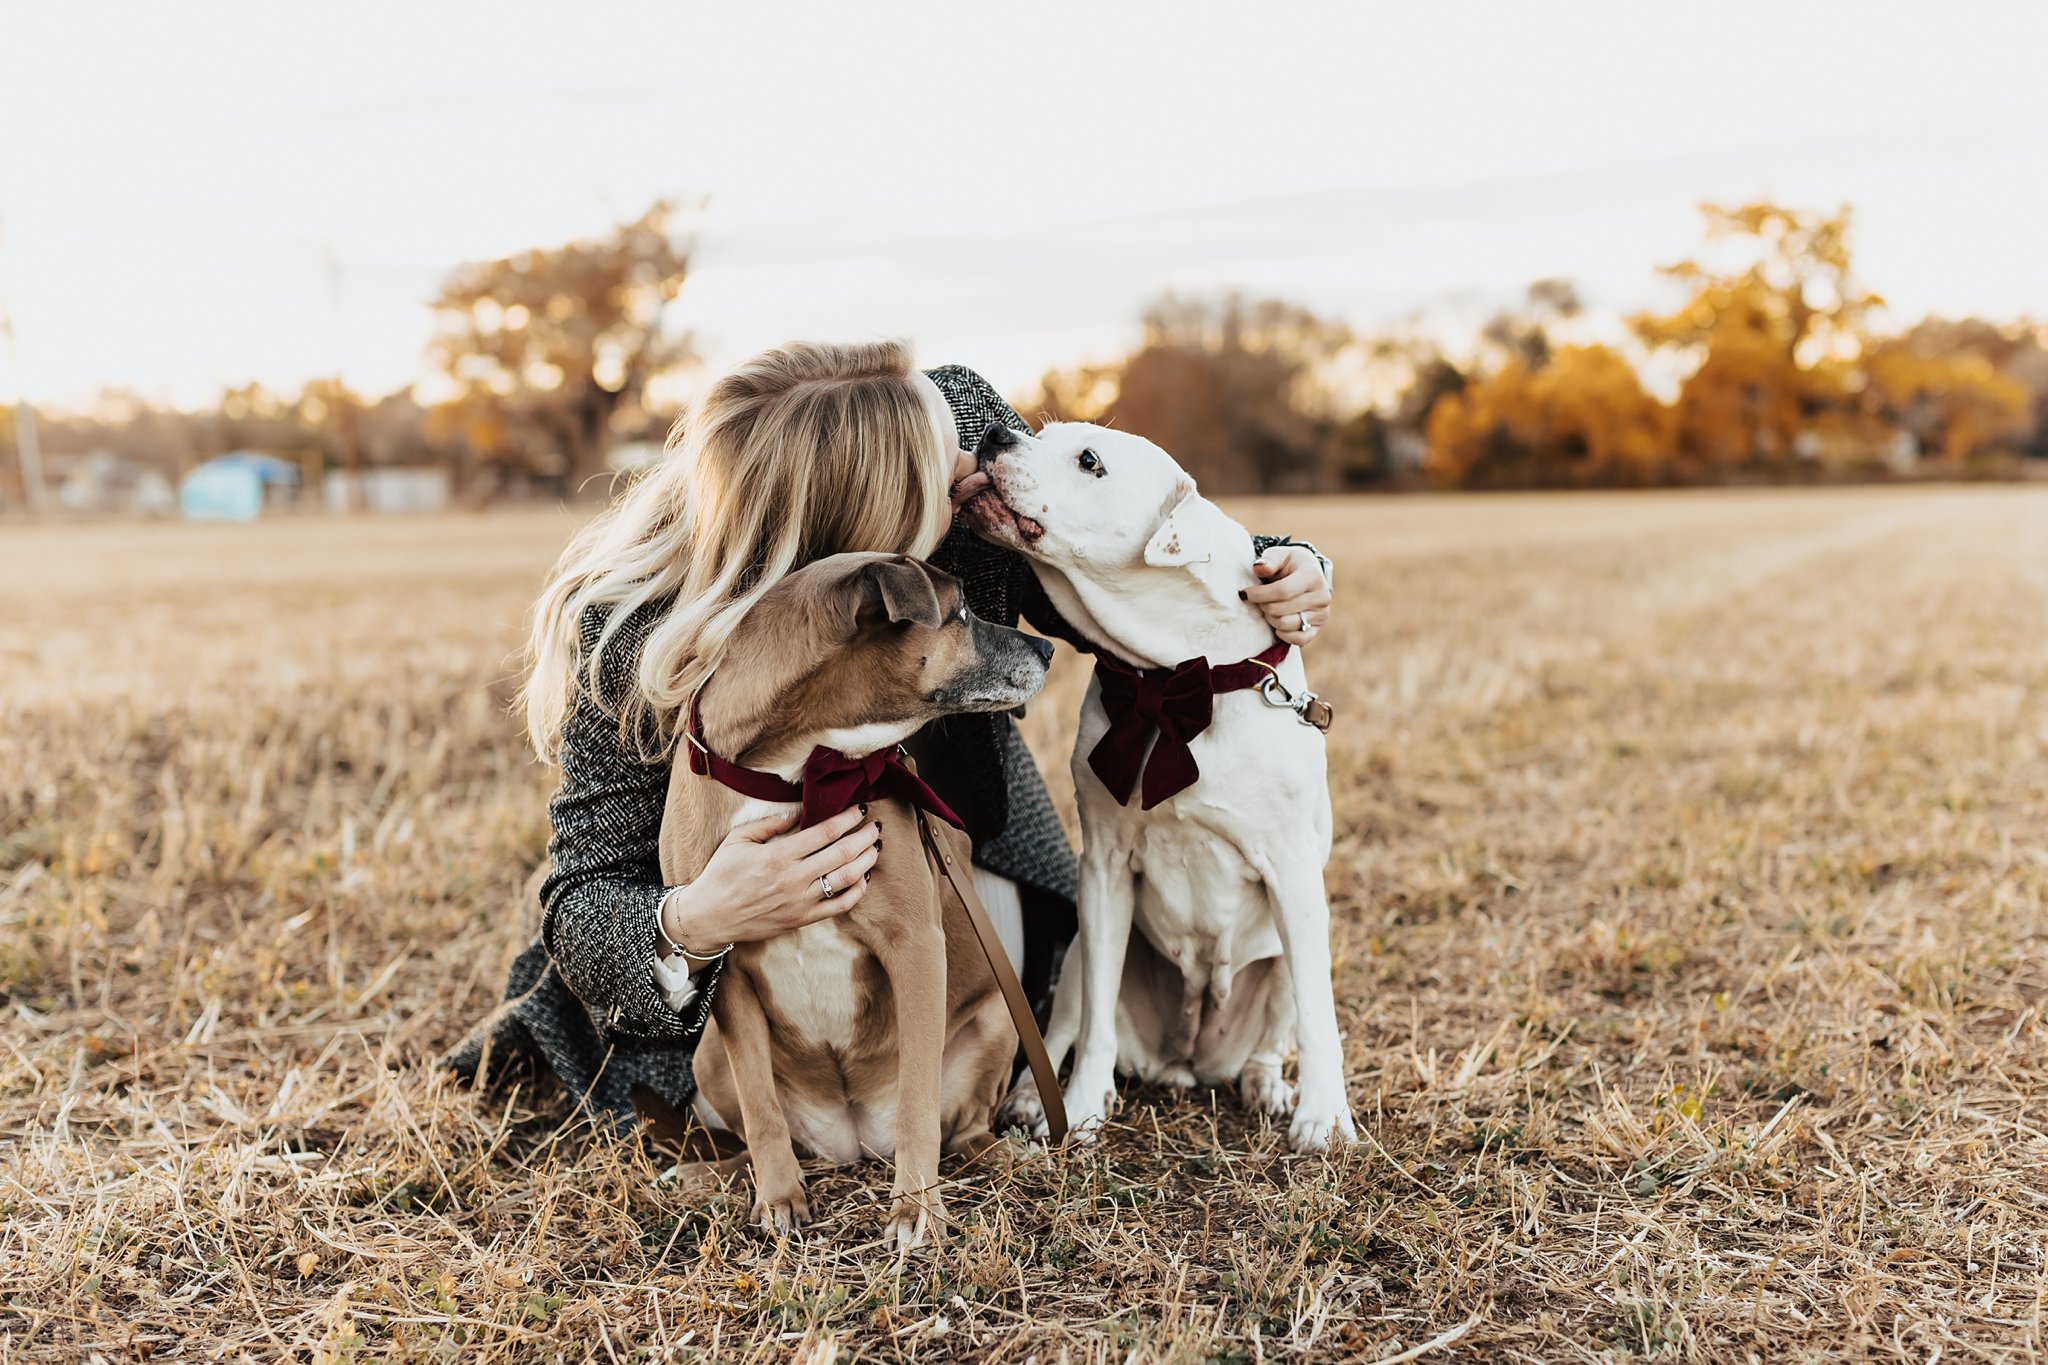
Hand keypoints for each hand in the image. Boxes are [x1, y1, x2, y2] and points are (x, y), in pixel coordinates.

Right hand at [661, 805, 881, 950]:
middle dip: (864, 837)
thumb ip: (770, 824)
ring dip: (866, 861)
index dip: (847, 819)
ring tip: (875, 848)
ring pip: (846, 878)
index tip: (859, 810)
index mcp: (778, 855)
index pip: (825, 832)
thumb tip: (797, 814)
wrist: (710, 916)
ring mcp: (801, 901)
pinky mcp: (802, 919)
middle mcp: (794, 878)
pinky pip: (839, 906)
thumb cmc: (721, 875)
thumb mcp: (738, 840)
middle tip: (876, 827)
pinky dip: (857, 892)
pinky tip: (863, 878)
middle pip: (843, 853)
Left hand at [1245, 545, 1331, 646]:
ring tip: (1268, 608)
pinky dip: (1283, 634)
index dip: (1260, 594)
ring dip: (1270, 618)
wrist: (1308, 574)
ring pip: (1286, 625)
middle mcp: (1321, 596)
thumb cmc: (1289, 565)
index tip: (1244, 593)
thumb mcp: (1279, 555)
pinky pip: (1298, 639)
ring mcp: (1322, 614)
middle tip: (1258, 600)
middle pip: (1280, 610)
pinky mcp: (1318, 628)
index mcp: (1312, 575)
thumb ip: (1269, 560)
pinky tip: (1276, 623)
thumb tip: (1258, 567)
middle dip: (1263, 605)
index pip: (1283, 590)